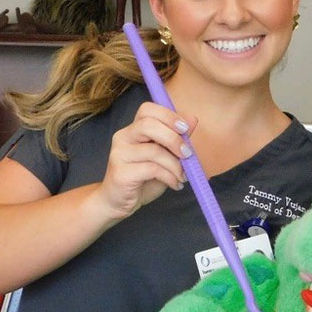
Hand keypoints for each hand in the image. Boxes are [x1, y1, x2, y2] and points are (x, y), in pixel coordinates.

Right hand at [93, 101, 195, 219]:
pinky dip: (169, 177)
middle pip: (148, 125)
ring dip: (175, 165)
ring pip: (154, 150)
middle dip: (174, 139)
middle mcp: (123, 137)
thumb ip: (177, 138)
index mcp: (134, 129)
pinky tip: (175, 184)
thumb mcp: (165, 156)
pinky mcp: (121, 173)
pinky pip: (152, 169)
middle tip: (188, 155)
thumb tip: (193, 119)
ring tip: (183, 176)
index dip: (168, 115)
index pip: (147, 109)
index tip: (185, 128)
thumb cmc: (143, 178)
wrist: (119, 202)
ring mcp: (119, 154)